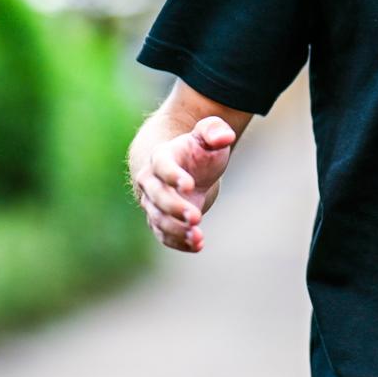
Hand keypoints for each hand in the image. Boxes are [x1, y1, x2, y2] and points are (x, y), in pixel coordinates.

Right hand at [136, 116, 234, 252]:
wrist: (188, 168)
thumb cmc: (199, 150)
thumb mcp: (209, 135)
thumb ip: (215, 130)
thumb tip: (226, 136)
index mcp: (162, 157)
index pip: (162, 166)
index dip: (173, 176)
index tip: (190, 185)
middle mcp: (151, 181)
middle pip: (157, 196)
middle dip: (175, 208)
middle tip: (196, 217)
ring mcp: (153, 203)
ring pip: (158, 219)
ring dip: (176, 230)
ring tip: (198, 237)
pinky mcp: (161, 221)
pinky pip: (164, 235)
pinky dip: (179, 243)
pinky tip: (197, 246)